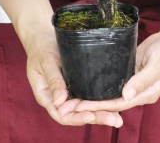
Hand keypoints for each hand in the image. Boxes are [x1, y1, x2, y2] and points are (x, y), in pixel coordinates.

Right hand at [0, 0, 122, 126]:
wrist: (44, 37)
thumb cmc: (41, 49)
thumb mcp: (46, 63)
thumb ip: (53, 80)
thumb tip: (60, 101)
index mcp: (47, 97)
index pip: (62, 114)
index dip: (76, 117)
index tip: (90, 115)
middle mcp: (59, 99)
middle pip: (77, 114)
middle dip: (96, 118)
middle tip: (115, 121)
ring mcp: (69, 92)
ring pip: (85, 108)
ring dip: (101, 113)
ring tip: (118, 118)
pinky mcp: (78, 85)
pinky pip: (89, 97)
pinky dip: (100, 102)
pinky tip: (114, 103)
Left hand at [62, 0, 159, 114]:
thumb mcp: (158, 63)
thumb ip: (143, 79)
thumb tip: (127, 95)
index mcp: (147, 93)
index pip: (119, 103)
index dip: (99, 106)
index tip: (80, 106)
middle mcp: (138, 91)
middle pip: (111, 102)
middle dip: (89, 105)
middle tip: (66, 106)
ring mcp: (133, 82)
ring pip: (109, 94)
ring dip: (91, 97)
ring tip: (69, 99)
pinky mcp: (129, 71)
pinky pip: (112, 81)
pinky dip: (98, 84)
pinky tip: (84, 83)